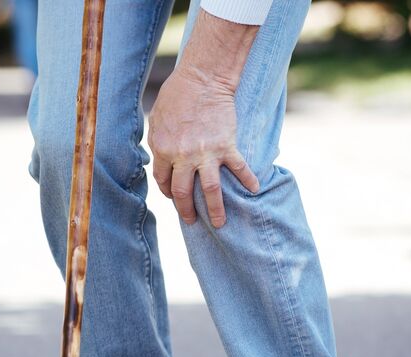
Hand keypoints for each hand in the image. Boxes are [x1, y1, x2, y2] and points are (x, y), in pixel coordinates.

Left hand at [147, 67, 258, 227]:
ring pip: (210, 190)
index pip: (163, 181)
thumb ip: (159, 142)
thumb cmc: (177, 95)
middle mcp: (182, 156)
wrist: (203, 78)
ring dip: (215, 210)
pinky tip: (254, 191)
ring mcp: (205, 153)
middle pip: (183, 193)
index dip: (167, 191)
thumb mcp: (157, 119)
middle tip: (191, 220)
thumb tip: (159, 158)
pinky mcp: (226, 146)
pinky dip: (247, 181)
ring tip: (220, 223)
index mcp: (162, 149)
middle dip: (186, 211)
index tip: (174, 196)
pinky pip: (238, 169)